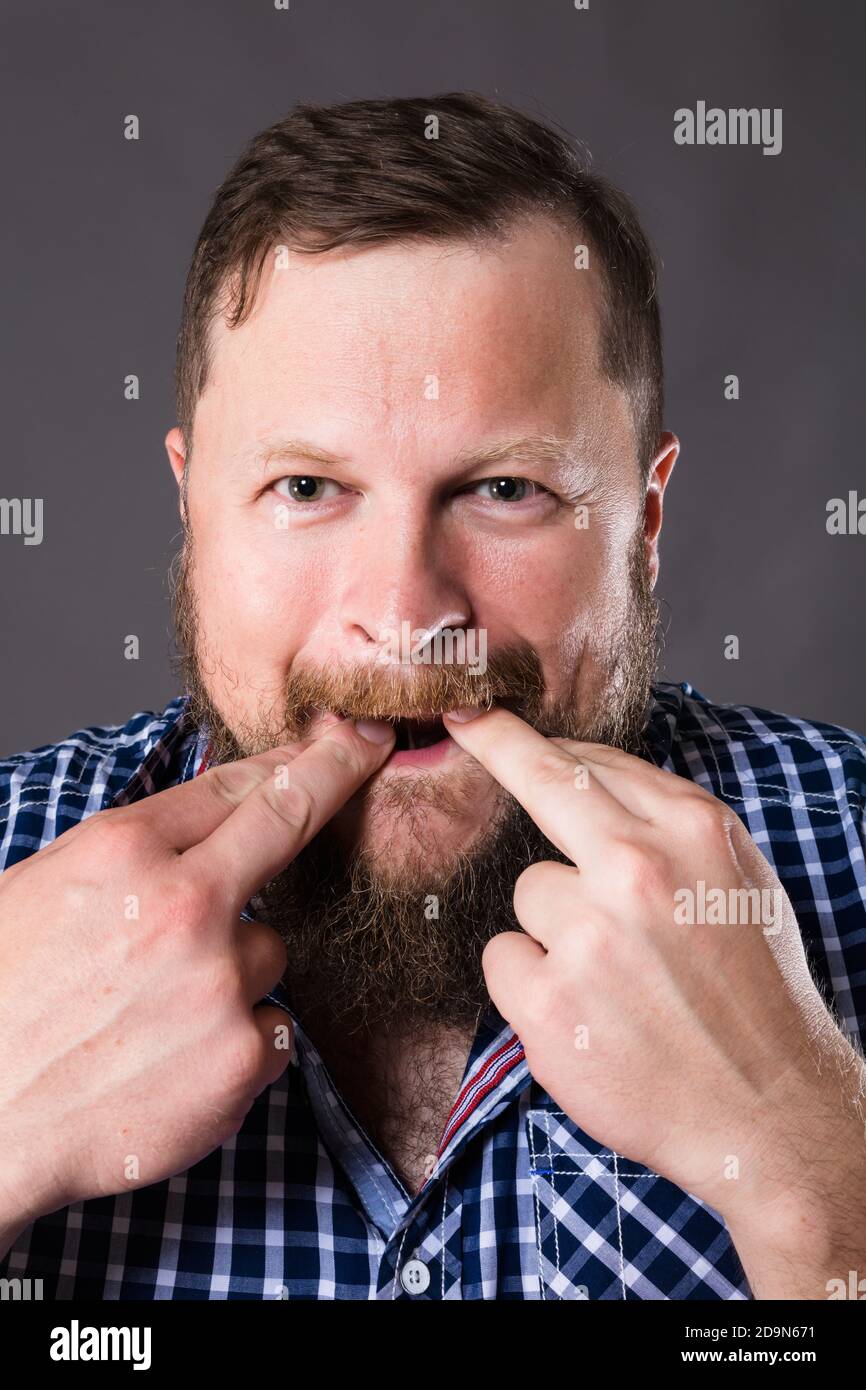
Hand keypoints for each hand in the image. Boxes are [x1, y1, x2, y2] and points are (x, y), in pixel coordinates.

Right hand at [0, 713, 393, 1237]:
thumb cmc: (2, 1002)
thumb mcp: (43, 892)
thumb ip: (133, 855)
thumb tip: (208, 825)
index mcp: (121, 855)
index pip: (230, 785)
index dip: (290, 758)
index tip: (335, 737)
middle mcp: (181, 906)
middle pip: (289, 820)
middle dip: (337, 770)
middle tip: (368, 747)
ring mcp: (219, 981)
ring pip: (269, 951)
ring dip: (233, 974)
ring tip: (153, 1014)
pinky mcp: (240, 1056)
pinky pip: (272, 1027)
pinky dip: (236, 1043)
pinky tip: (173, 1062)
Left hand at [443, 706, 863, 1240]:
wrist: (772, 1112)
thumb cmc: (756, 993)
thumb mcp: (738, 882)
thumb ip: (665, 827)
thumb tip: (585, 777)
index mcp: (692, 833)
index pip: (593, 762)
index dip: (530, 737)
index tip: (481, 712)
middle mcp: (638, 869)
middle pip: (541, 783)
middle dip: (494, 744)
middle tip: (460, 721)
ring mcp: (589, 935)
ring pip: (527, 893)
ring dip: (553, 929)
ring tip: (612, 979)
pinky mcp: (549, 1002)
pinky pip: (504, 959)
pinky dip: (532, 986)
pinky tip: (585, 1015)